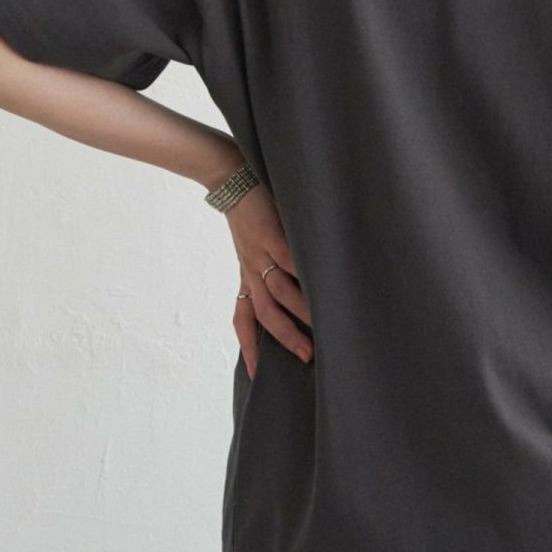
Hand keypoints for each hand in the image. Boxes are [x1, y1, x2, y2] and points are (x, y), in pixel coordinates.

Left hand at [225, 184, 312, 378]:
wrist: (229, 175)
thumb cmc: (250, 207)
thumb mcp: (253, 242)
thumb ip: (270, 262)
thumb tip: (301, 282)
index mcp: (247, 274)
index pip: (243, 318)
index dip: (249, 347)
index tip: (255, 376)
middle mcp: (251, 269)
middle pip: (266, 314)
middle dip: (285, 338)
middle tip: (307, 357)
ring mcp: (260, 253)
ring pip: (280, 291)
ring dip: (300, 311)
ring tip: (321, 325)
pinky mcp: (270, 233)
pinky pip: (289, 258)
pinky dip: (304, 272)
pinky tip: (321, 282)